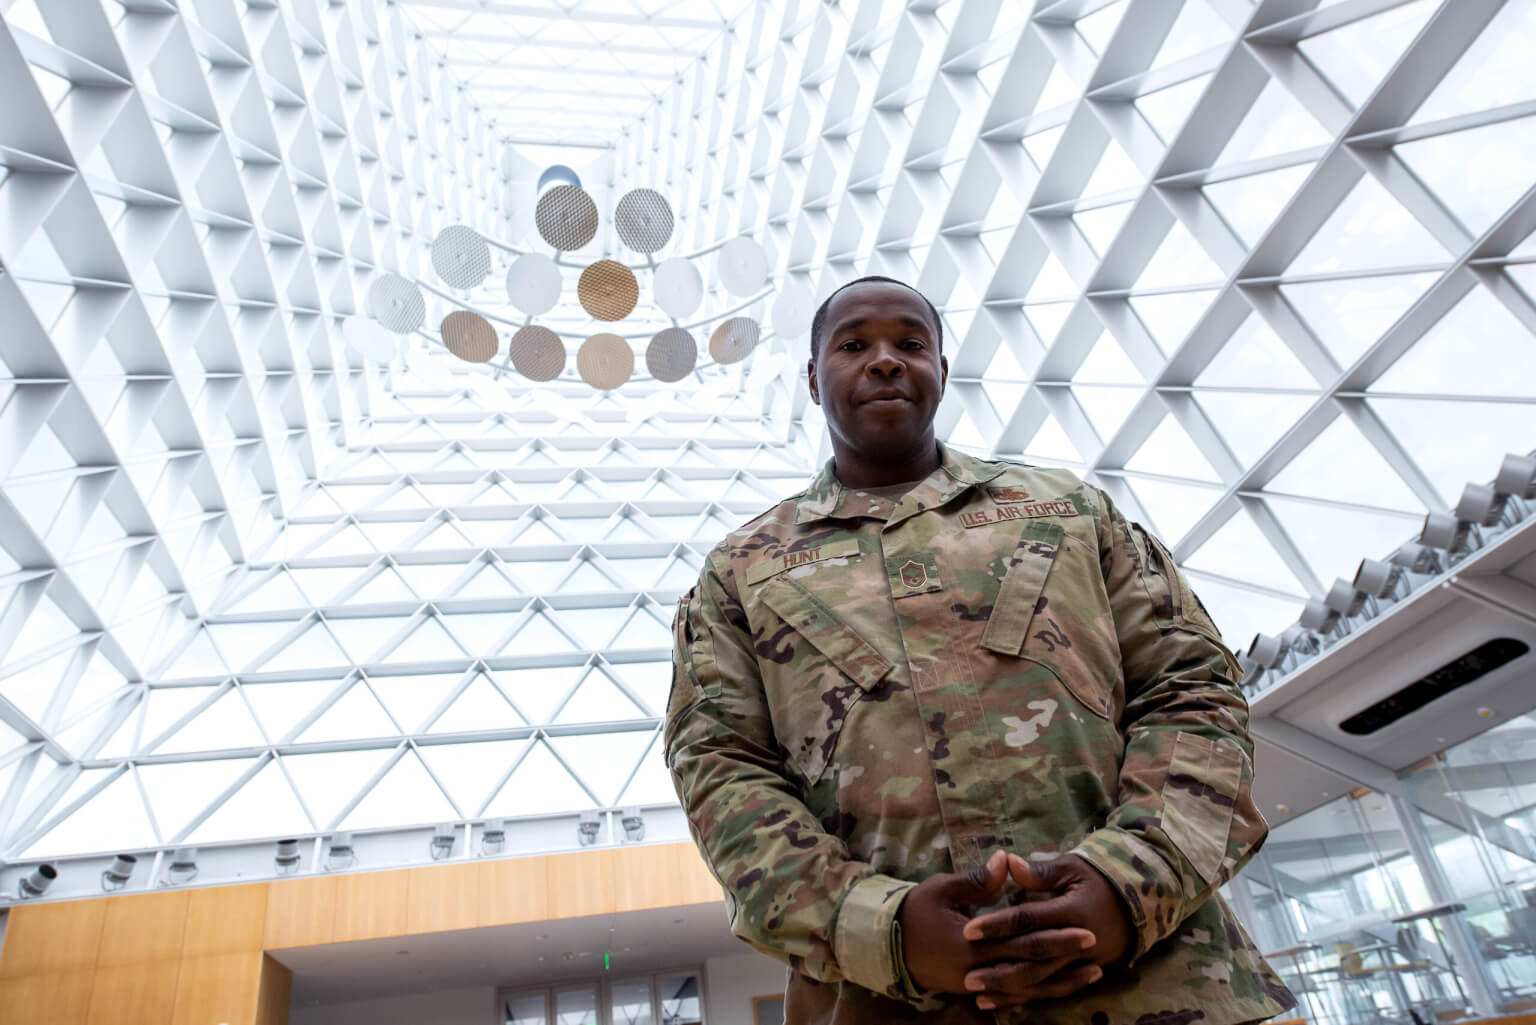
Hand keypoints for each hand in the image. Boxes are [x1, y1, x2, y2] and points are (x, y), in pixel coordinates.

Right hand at [898, 851, 1095, 995]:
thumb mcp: (943, 889)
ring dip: (1060, 981)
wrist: (887, 946)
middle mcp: (980, 969)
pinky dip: (1038, 991)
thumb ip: (978, 881)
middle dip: (1066, 957)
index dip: (1057, 937)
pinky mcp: (974, 988)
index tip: (1086, 929)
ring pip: (1027, 987)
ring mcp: (977, 983)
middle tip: (1096, 947)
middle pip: (1032, 966)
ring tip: (1091, 974)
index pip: (1025, 942)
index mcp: (975, 944)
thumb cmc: (914, 912)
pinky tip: (1057, 985)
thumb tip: (1007, 859)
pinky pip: (1013, 995)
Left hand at [959, 854, 1132, 1008]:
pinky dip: (1025, 997)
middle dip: (999, 969)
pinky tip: (1000, 1001)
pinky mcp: (1080, 972)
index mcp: (1071, 911)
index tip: (969, 930)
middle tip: (967, 976)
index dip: (999, 925)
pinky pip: (1051, 989)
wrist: (1137, 904)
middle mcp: (1076, 942)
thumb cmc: (1097, 880)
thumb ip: (1040, 871)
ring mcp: (1080, 962)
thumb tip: (1008, 861)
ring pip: (1041, 980)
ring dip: (1009, 989)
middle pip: (1033, 959)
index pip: (1029, 920)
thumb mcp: (1072, 868)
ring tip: (977, 993)